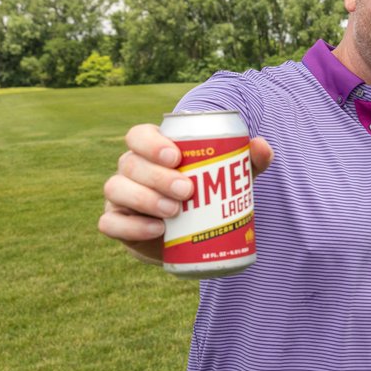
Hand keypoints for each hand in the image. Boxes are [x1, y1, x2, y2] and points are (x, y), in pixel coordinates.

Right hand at [98, 123, 273, 263]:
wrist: (195, 234)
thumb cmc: (211, 193)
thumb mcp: (231, 177)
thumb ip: (248, 161)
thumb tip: (260, 146)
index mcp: (152, 149)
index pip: (139, 135)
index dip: (151, 143)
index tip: (176, 156)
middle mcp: (131, 169)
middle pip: (130, 163)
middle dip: (157, 176)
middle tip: (187, 191)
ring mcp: (120, 196)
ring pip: (116, 188)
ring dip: (144, 199)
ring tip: (175, 212)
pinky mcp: (117, 223)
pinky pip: (110, 223)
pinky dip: (130, 226)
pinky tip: (156, 229)